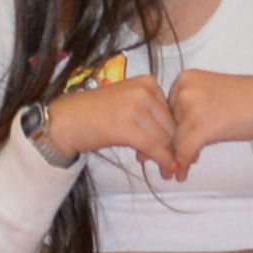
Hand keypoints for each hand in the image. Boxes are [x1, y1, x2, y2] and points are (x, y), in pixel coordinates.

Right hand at [33, 75, 187, 177]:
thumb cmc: (96, 113)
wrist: (67, 120)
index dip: (179, 132)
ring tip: (172, 170)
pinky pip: (154, 147)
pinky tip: (167, 168)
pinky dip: (163, 160)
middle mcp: (144, 90)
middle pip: (172, 124)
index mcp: (147, 82)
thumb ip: (151, 111)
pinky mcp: (128, 126)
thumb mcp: (128, 101)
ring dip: (171, 156)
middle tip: (182, 162)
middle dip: (178, 146)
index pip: (173, 111)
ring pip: (165, 137)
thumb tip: (176, 134)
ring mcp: (136, 107)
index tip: (184, 147)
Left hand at [157, 68, 252, 165]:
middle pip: (169, 125)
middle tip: (164, 161)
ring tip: (175, 172)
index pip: (166, 109)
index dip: (170, 130)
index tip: (167, 144)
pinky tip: (183, 174)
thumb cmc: (246, 101)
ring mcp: (192, 107)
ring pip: (175, 139)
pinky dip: (183, 165)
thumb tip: (170, 134)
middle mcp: (185, 89)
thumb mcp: (210, 94)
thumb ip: (189, 107)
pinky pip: (184, 151)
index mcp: (185, 78)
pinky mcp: (202, 126)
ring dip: (176, 157)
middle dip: (169, 145)